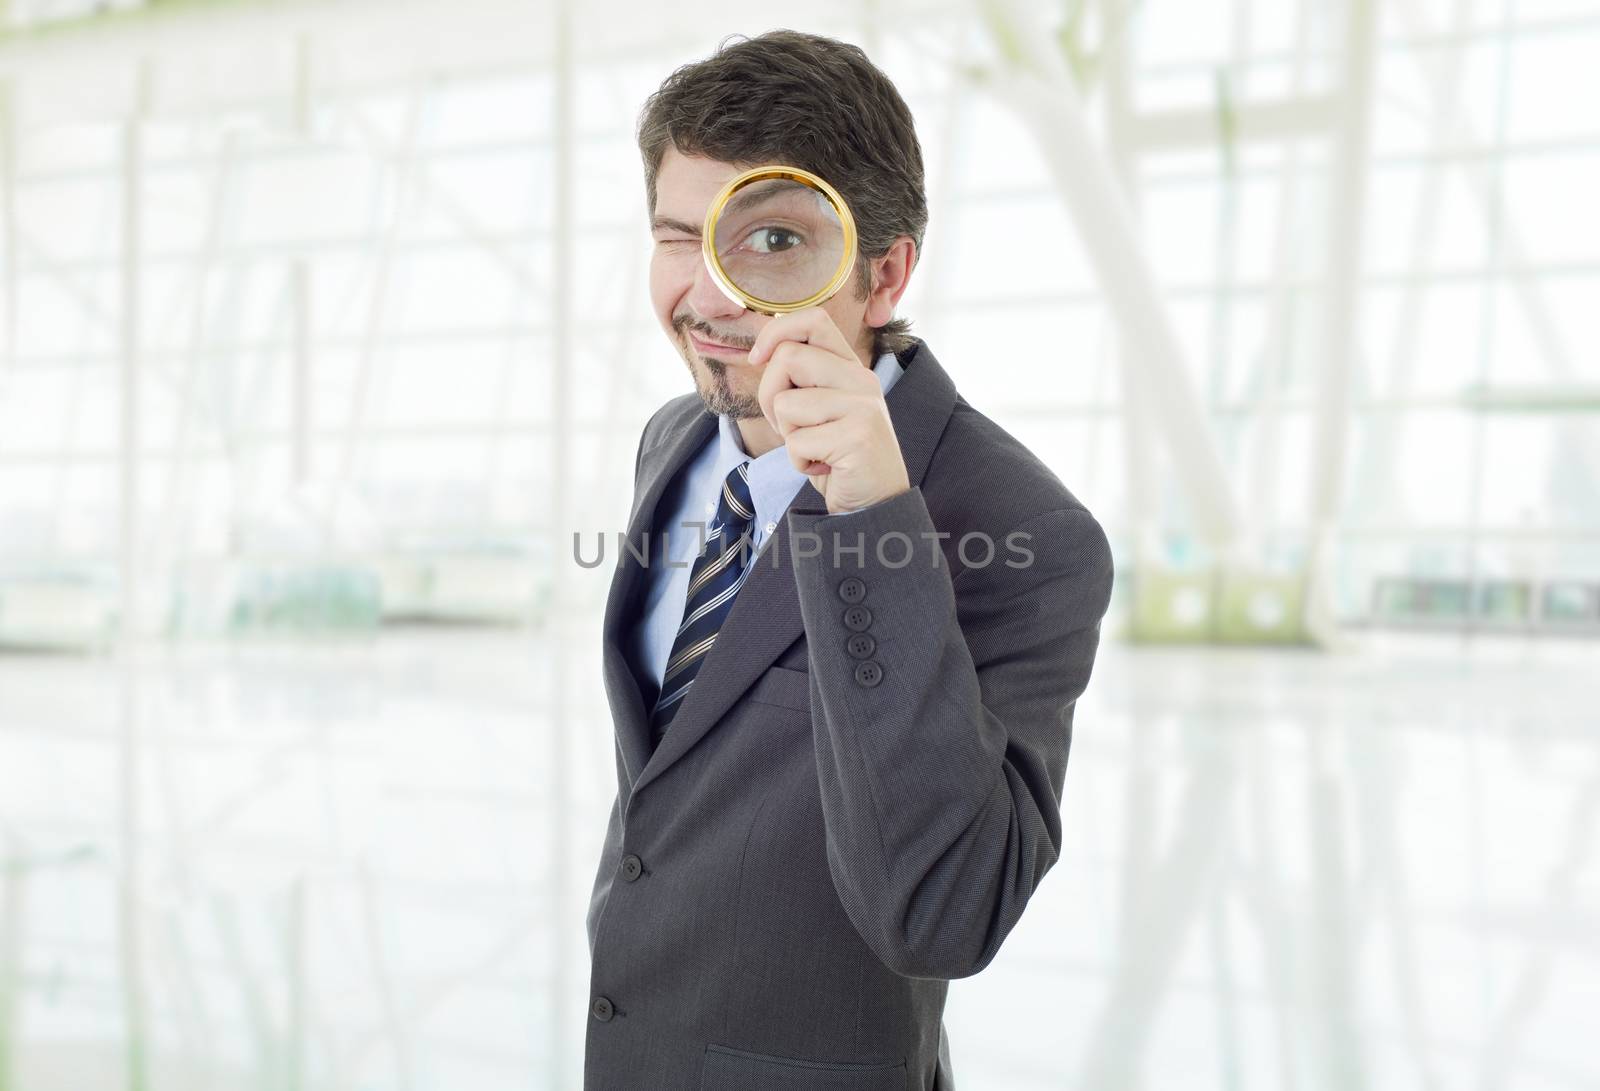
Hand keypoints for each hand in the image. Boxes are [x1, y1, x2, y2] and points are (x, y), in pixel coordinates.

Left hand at [746, 308, 909, 514]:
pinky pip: (796, 442)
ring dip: (787, 435)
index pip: (813, 319)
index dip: (776, 332)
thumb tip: (762, 353)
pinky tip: (824, 469)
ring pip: (786, 402)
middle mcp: (861, 380)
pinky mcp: (857, 437)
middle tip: (789, 426)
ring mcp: (862, 407)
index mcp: (851, 368)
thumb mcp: (818, 410)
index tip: (757, 359)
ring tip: (813, 450)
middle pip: (788, 356)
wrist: (874, 507)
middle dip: (769, 395)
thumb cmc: (836, 459)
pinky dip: (798, 462)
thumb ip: (801, 380)